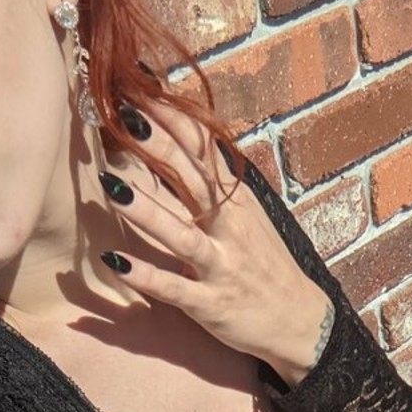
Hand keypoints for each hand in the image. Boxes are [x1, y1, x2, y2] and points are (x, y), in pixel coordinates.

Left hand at [98, 102, 332, 386]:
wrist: (300, 323)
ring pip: (181, 234)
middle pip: (193, 180)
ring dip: (147, 210)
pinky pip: (175, 289)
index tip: (143, 88)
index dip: (175, 118)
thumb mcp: (247, 217)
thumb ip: (213, 184)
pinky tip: (117, 263)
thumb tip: (181, 141)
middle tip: (123, 116)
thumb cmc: (264, 266)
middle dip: (159, 148)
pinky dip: (146, 276)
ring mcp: (220, 266)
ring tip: (111, 187)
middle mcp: (229, 228)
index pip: (205, 149)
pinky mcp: (210, 304)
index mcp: (236, 201)